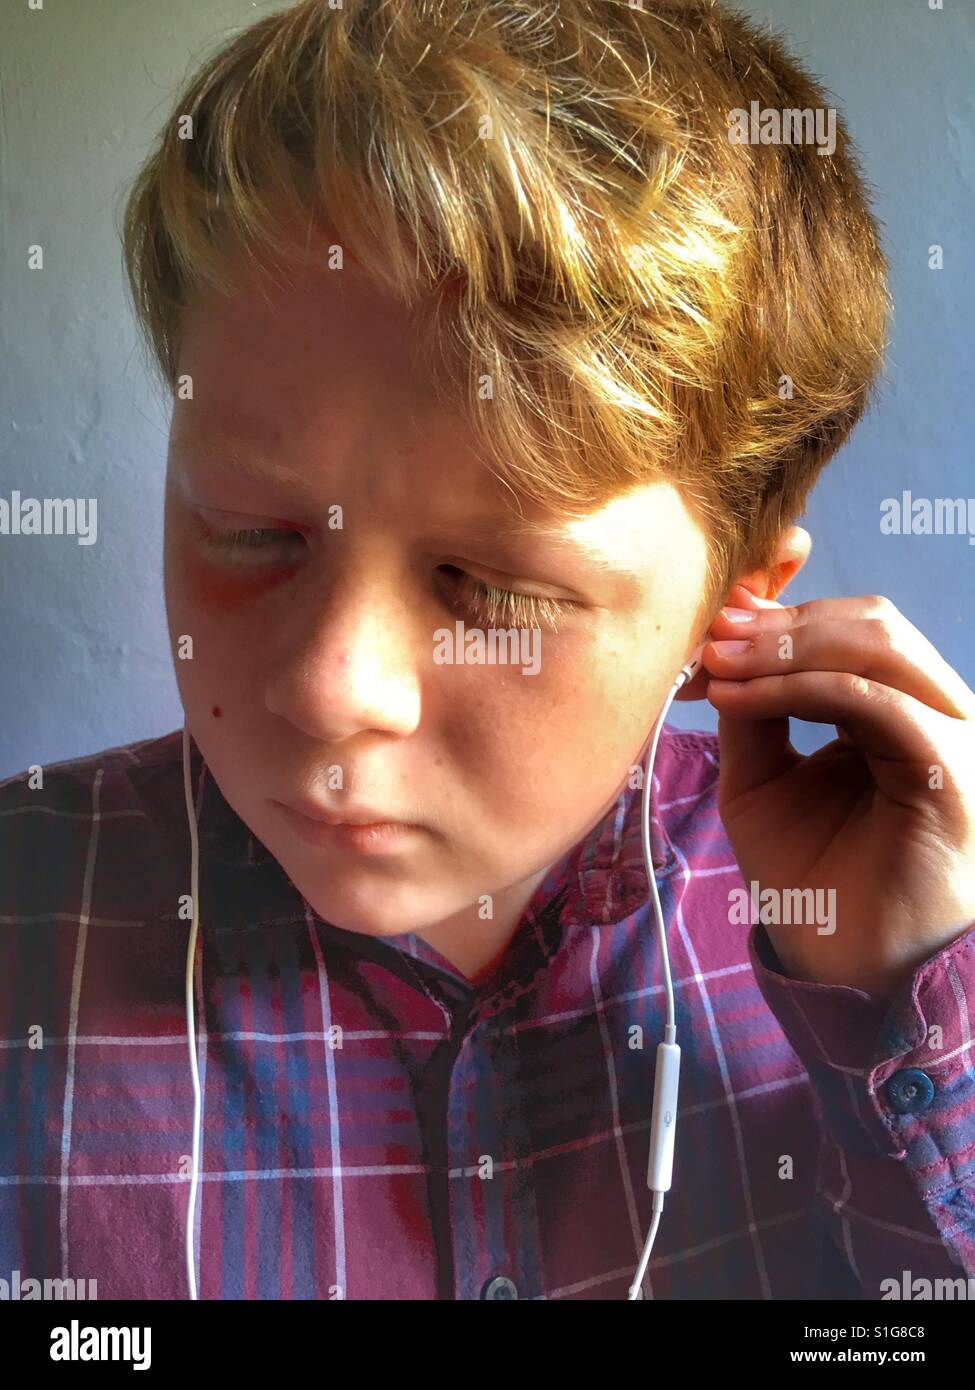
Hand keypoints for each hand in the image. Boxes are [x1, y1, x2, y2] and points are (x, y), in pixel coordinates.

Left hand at [683, 587, 974, 999]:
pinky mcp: (949, 774)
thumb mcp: (762, 780)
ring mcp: (950, 740)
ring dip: (785, 646)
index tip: (709, 625)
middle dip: (782, 623)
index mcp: (899, 712)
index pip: (855, 632)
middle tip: (713, 635)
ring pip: (879, 649)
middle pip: (871, 625)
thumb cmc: (809, 878)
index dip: (781, 618)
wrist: (842, 966)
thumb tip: (723, 645)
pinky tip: (739, 698)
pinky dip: (799, 688)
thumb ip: (753, 712)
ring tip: (719, 660)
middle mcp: (935, 716)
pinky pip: (877, 704)